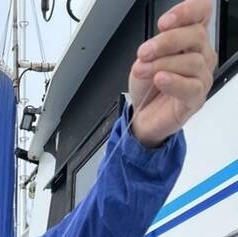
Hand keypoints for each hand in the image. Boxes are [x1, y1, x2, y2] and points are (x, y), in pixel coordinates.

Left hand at [129, 0, 216, 147]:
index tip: (163, 23)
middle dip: (167, 41)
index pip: (202, 13)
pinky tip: (160, 79)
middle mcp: (201, 55)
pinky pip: (192, 87)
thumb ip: (156, 47)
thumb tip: (157, 44)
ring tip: (143, 70)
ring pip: (193, 62)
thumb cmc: (148, 86)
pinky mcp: (196, 99)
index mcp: (191, 39)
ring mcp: (201, 78)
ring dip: (163, 64)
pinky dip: (174, 82)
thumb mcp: (146, 59)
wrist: (142, 116)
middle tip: (144, 52)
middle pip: (197, 36)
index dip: (187, 12)